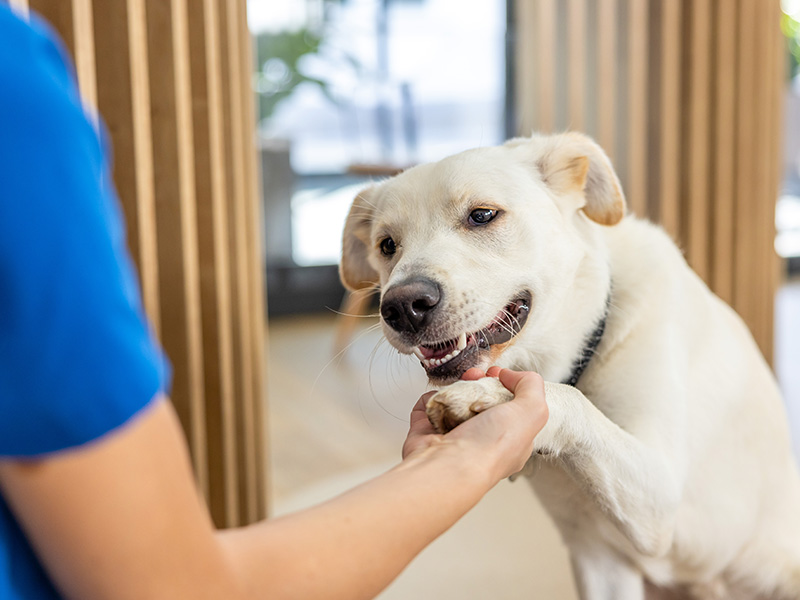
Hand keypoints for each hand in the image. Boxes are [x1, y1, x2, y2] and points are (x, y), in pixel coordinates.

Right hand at [402, 367, 548, 482]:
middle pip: (482, 401)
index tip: (498, 375)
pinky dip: (429, 399)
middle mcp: (482, 440)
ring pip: (455, 402)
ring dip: (455, 387)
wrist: (446, 468)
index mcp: (511, 440)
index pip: (512, 408)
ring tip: (457, 383)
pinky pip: (428, 408)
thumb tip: (511, 375)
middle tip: (475, 376)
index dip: (507, 386)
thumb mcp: (532, 412)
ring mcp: (454, 438)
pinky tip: (437, 397)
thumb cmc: (489, 449)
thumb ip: (531, 386)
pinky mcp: (428, 434)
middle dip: (479, 382)